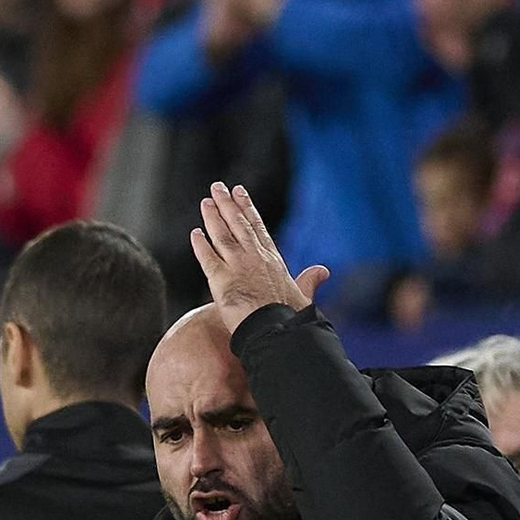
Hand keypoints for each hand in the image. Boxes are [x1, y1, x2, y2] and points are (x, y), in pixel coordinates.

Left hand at [191, 181, 328, 330]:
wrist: (278, 332)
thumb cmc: (291, 319)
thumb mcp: (303, 296)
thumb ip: (309, 281)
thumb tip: (323, 271)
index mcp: (273, 261)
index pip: (258, 228)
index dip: (247, 209)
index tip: (240, 193)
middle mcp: (254, 258)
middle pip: (238, 225)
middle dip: (227, 204)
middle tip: (218, 187)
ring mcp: (237, 267)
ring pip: (222, 236)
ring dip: (213, 217)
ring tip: (206, 201)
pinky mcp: (221, 281)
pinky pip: (208, 258)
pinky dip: (201, 245)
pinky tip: (195, 233)